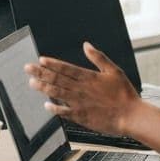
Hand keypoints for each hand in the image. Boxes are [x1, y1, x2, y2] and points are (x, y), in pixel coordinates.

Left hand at [25, 42, 140, 135]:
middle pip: (57, 79)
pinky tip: (46, 105)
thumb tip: (86, 44)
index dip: (52, 64)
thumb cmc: (125, 94)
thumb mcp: (114, 70)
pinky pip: (65, 112)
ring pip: (57, 93)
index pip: (66, 68)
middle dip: (41, 73)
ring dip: (44, 88)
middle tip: (28, 68)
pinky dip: (55, 109)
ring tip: (32, 83)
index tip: (40, 60)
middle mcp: (81, 89)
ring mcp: (80, 103)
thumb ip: (98, 57)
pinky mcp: (82, 116)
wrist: (131, 116)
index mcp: (88, 77)